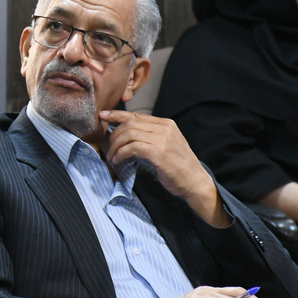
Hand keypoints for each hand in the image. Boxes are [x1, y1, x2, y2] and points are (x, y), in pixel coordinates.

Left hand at [99, 109, 227, 226]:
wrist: (195, 182)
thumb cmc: (178, 166)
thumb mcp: (165, 145)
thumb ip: (150, 135)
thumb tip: (125, 132)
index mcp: (166, 123)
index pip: (136, 115)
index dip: (116, 114)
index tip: (102, 116)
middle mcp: (165, 128)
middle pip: (129, 124)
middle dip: (114, 136)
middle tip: (108, 149)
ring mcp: (163, 139)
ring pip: (129, 134)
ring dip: (115, 147)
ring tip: (112, 157)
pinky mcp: (159, 153)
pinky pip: (132, 148)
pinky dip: (121, 154)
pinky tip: (119, 161)